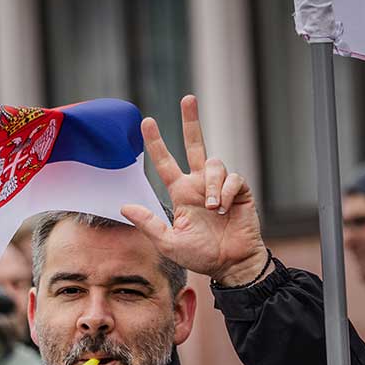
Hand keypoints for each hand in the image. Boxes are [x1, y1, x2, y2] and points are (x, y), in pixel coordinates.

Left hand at [120, 94, 267, 285]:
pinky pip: (232, 178)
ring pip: (214, 163)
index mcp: (181, 193)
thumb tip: (123, 206)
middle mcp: (199, 184)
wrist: (231, 265)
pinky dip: (226, 191)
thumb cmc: (200, 256)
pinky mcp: (240, 191)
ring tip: (213, 209)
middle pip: (195, 144)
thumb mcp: (169, 243)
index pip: (165, 163)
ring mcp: (220, 186)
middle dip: (191, 121)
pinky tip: (224, 209)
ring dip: (211, 185)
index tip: (146, 122)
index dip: (156, 143)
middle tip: (187, 99)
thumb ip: (149, 224)